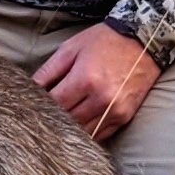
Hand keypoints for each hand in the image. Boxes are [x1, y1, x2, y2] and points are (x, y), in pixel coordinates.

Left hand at [32, 22, 160, 140]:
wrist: (145, 40)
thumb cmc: (105, 41)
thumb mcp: (71, 49)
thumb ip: (48, 71)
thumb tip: (29, 88)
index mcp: (85, 80)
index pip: (53, 104)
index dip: (39, 106)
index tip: (30, 105)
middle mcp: (101, 99)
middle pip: (66, 120)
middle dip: (51, 117)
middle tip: (39, 114)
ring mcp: (115, 110)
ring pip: (82, 131)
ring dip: (68, 128)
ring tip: (57, 120)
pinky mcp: (125, 116)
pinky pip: (100, 134)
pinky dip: (86, 132)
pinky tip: (76, 124)